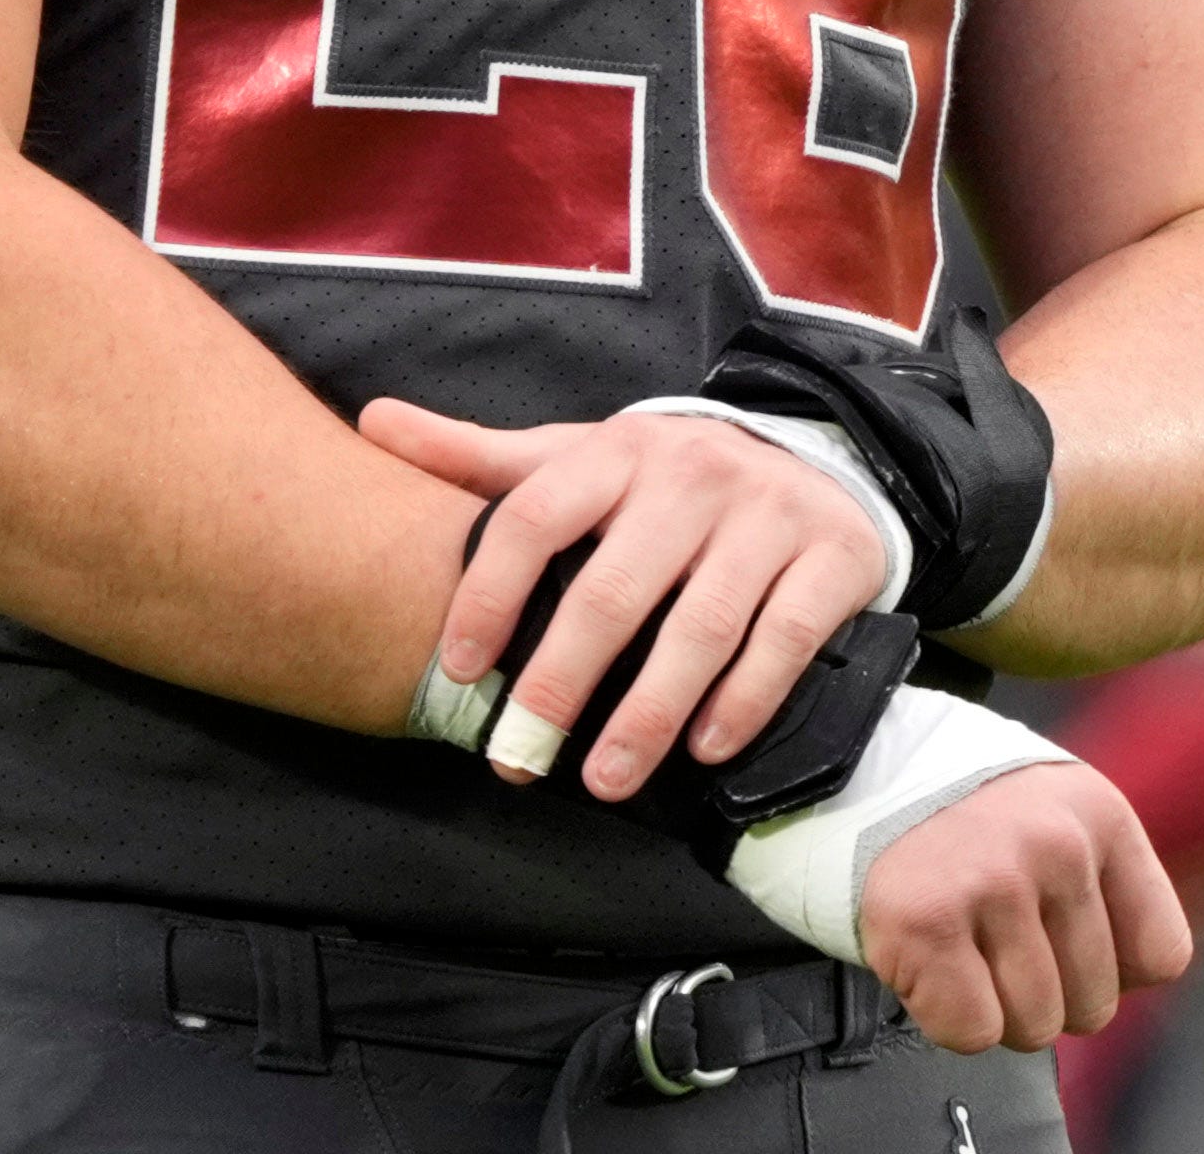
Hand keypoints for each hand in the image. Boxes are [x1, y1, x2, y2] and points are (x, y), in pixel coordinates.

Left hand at [359, 398, 893, 796]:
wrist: (814, 460)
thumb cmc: (666, 484)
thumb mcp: (580, 460)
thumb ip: (479, 459)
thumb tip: (373, 422)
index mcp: (617, 453)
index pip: (535, 517)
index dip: (488, 595)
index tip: (455, 669)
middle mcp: (691, 476)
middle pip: (611, 588)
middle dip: (560, 682)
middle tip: (519, 754)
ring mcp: (766, 516)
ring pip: (699, 625)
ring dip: (648, 713)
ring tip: (605, 780)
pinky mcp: (831, 558)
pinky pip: (782, 638)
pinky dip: (742, 700)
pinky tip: (704, 748)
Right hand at [854, 756, 1189, 1055]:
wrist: (851, 768)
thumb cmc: (957, 810)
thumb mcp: (1056, 813)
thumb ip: (1102, 882)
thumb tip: (1131, 978)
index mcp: (1101, 815)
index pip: (1161, 955)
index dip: (1110, 971)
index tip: (1063, 947)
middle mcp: (1058, 845)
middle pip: (1096, 1005)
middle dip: (1044, 994)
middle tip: (994, 942)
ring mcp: (993, 882)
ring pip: (1035, 1027)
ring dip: (994, 1008)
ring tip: (961, 947)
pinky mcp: (926, 922)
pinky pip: (973, 1032)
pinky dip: (947, 1017)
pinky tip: (929, 961)